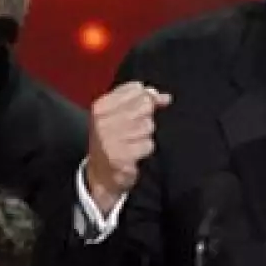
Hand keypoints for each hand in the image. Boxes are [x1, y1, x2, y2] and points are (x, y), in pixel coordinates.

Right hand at [85, 81, 170, 215]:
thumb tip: (164, 97)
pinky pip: (148, 145)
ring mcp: (111, 139)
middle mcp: (103, 121)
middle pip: (144, 105)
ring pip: (148, 126)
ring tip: (132, 143)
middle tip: (133, 131)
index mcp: (101, 107)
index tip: (138, 111)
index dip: (143, 98)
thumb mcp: (119, 116)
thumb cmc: (113, 142)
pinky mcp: (121, 156)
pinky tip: (134, 154)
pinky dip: (145, 151)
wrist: (101, 176)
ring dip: (145, 136)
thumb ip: (140, 101)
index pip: (135, 89)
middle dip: (145, 119)